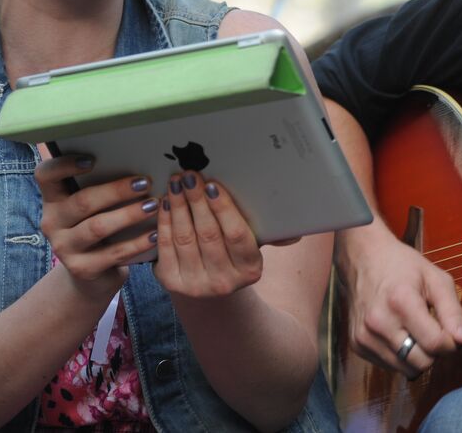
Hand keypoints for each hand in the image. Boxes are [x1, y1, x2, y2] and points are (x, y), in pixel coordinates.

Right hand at [36, 154, 158, 297]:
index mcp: (54, 199)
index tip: (92, 159)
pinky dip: (137, 243)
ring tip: (153, 205)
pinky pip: (113, 253)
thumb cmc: (98, 224)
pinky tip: (155, 234)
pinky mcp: (82, 269)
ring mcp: (64, 248)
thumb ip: (102, 184)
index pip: (46, 175)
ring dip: (128, 214)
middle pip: (82, 202)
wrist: (93, 272)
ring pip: (97, 227)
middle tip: (145, 182)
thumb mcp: (94, 206)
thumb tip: (139, 158)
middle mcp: (53, 222)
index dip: (64, 165)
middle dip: (116, 191)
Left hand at [154, 170, 263, 298]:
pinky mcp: (171, 283)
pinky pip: (165, 247)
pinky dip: (164, 221)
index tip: (212, 184)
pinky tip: (166, 202)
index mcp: (250, 270)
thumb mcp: (255, 245)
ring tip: (176, 183)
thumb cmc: (235, 253)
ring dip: (178, 206)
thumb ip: (273, 235)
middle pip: (208, 234)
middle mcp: (224, 282)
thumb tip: (296, 233)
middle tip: (190, 175)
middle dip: (197, 200)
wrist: (211, 286)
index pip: (236, 235)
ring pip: (184, 238)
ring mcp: (195, 285)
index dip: (223, 209)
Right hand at [336, 224, 461, 376]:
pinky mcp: (357, 346)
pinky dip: (401, 355)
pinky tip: (399, 333)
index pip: (435, 344)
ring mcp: (365, 336)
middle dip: (435, 351)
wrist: (363, 259)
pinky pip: (391, 366)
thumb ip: (453, 312)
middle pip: (422, 362)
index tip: (451, 331)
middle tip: (433, 328)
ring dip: (418, 355)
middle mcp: (379, 323)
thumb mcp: (436, 279)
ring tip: (415, 330)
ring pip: (407, 369)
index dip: (451, 342)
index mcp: (401, 302)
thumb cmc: (403, 267)